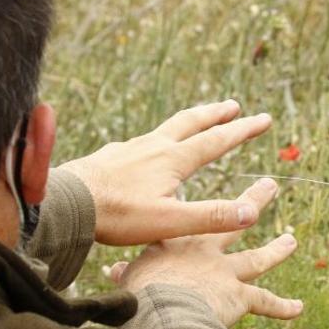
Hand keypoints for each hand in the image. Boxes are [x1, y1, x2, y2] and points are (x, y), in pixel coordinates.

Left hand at [60, 100, 271, 245]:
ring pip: (164, 128)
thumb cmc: (116, 216)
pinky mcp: (108, 156)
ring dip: (185, 123)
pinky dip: (153, 140)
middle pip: (190, 122)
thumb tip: (252, 212)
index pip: (216, 141)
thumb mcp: (169, 222)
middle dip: (215, 114)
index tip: (264, 119)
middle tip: (233, 105)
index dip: (242, 131)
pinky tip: (144, 150)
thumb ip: (210, 217)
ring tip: (192, 122)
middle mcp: (152, 146)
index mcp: (172, 160)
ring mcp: (128, 148)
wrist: (64, 203)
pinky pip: (137, 142)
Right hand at [107, 177, 301, 325]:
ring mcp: (225, 272)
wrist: (163, 309)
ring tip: (291, 240)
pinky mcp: (239, 296)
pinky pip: (265, 303)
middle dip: (253, 200)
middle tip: (270, 185)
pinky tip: (298, 309)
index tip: (201, 199)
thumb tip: (113, 272)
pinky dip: (282, 307)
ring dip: (276, 250)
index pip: (188, 220)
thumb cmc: (140, 292)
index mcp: (175, 241)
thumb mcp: (129, 278)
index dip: (194, 211)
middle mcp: (205, 251)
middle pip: (233, 222)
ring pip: (257, 259)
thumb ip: (125, 273)